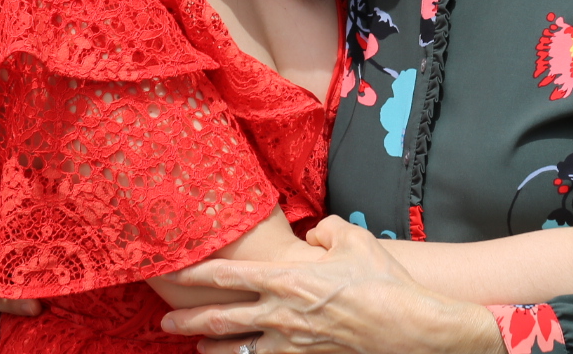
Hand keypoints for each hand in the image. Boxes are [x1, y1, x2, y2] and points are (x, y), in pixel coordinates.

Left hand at [161, 217, 498, 353]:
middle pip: (221, 318)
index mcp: (286, 279)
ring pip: (239, 348)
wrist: (406, 327)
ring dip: (214, 347)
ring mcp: (292, 342)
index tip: (174, 272)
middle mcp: (281, 313)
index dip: (197, 274)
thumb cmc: (381, 280)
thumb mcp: (352, 238)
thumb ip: (325, 229)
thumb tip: (314, 234)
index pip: (228, 275)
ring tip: (197, 346)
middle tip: (165, 323)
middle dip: (188, 321)